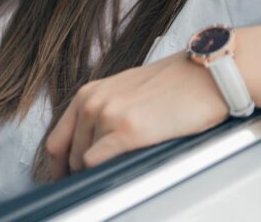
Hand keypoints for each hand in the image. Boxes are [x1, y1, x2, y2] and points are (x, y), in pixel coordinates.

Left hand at [45, 51, 228, 179]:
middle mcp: (92, 103)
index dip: (58, 167)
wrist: (204, 76)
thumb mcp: (123, 92)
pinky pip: (99, 164)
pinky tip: (119, 175)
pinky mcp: (127, 131)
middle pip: (71, 156)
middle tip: (97, 184)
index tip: (66, 181)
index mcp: (88, 94)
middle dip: (81, 175)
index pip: (57, 140)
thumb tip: (91, 149)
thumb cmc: (172, 86)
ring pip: (85, 163)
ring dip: (98, 174)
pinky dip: (105, 175)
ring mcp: (108, 115)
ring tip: (120, 174)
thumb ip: (102, 114)